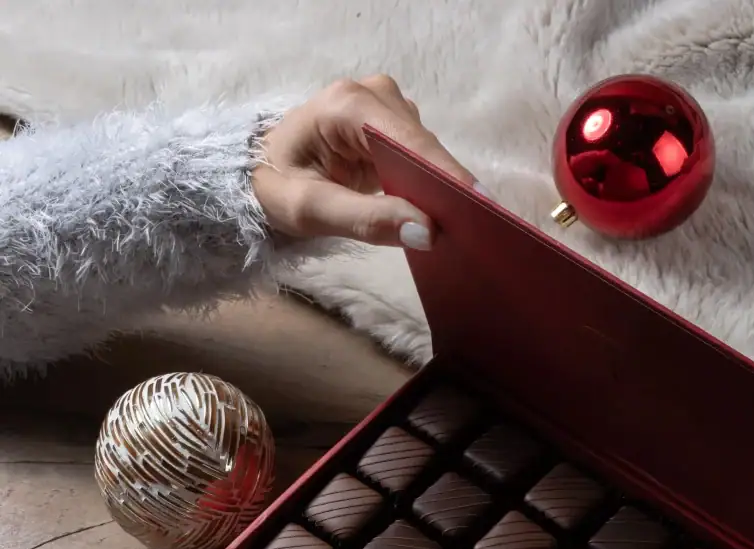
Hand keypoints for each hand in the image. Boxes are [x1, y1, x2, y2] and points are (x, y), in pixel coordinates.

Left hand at [253, 74, 477, 249]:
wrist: (258, 172)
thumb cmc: (273, 186)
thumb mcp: (309, 211)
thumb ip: (365, 221)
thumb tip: (426, 231)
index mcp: (348, 105)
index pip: (409, 141)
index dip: (445, 175)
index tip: (479, 207)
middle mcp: (373, 95)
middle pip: (424, 146)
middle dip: (445, 187)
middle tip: (471, 232)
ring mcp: (385, 109)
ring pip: (426, 153)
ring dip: (437, 190)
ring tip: (454, 228)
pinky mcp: (391, 128)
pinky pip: (419, 159)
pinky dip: (427, 187)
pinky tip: (433, 214)